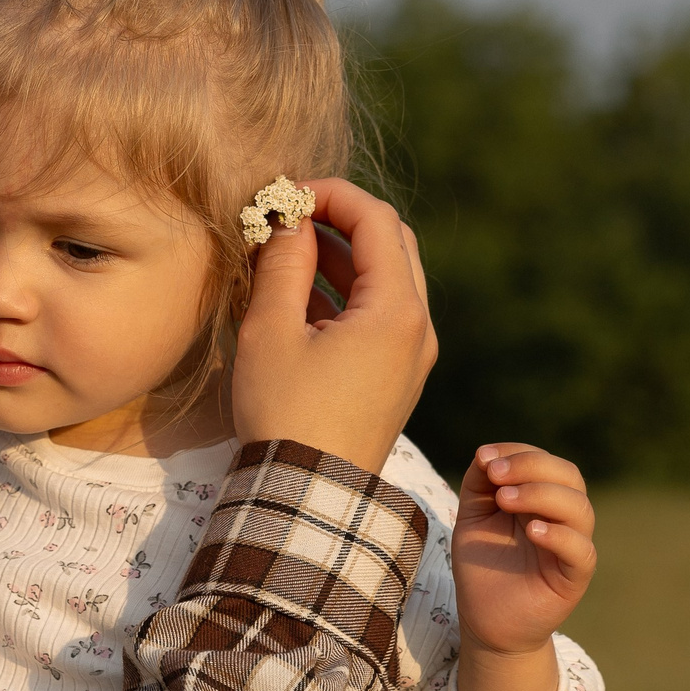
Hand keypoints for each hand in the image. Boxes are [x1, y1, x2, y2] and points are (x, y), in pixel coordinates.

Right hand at [232, 180, 437, 475]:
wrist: (309, 496)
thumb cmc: (285, 414)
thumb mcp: (271, 332)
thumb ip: (283, 264)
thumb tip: (289, 219)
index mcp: (396, 311)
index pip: (376, 220)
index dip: (331, 195)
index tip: (285, 195)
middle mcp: (418, 327)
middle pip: (391, 243)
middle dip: (340, 220)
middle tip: (290, 216)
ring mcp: (413, 354)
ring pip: (387, 278)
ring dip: (341, 255)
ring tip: (286, 251)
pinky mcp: (398, 375)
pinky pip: (381, 314)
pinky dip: (346, 292)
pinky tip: (299, 295)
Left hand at [450, 442, 595, 690]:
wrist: (485, 621)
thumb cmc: (483, 566)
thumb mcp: (473, 517)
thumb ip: (478, 483)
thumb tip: (486, 453)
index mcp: (541, 498)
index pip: (545, 461)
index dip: (519, 453)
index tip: (485, 458)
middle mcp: (562, 517)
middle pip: (569, 476)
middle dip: (531, 467)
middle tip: (496, 475)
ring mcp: (571, 546)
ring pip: (579, 509)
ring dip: (542, 495)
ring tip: (505, 500)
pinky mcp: (574, 576)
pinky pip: (581, 551)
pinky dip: (560, 536)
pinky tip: (533, 531)